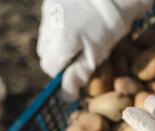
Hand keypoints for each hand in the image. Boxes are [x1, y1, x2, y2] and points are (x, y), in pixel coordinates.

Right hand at [37, 0, 152, 99]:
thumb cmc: (109, 25)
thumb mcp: (97, 55)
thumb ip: (79, 75)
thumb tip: (67, 97)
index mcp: (59, 43)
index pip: (50, 69)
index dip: (64, 75)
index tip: (78, 72)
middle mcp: (48, 28)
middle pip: (45, 55)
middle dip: (60, 60)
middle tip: (81, 57)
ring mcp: (48, 13)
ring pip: (46, 39)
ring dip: (58, 45)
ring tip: (79, 41)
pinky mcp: (51, 3)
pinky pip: (49, 24)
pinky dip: (59, 30)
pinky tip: (76, 27)